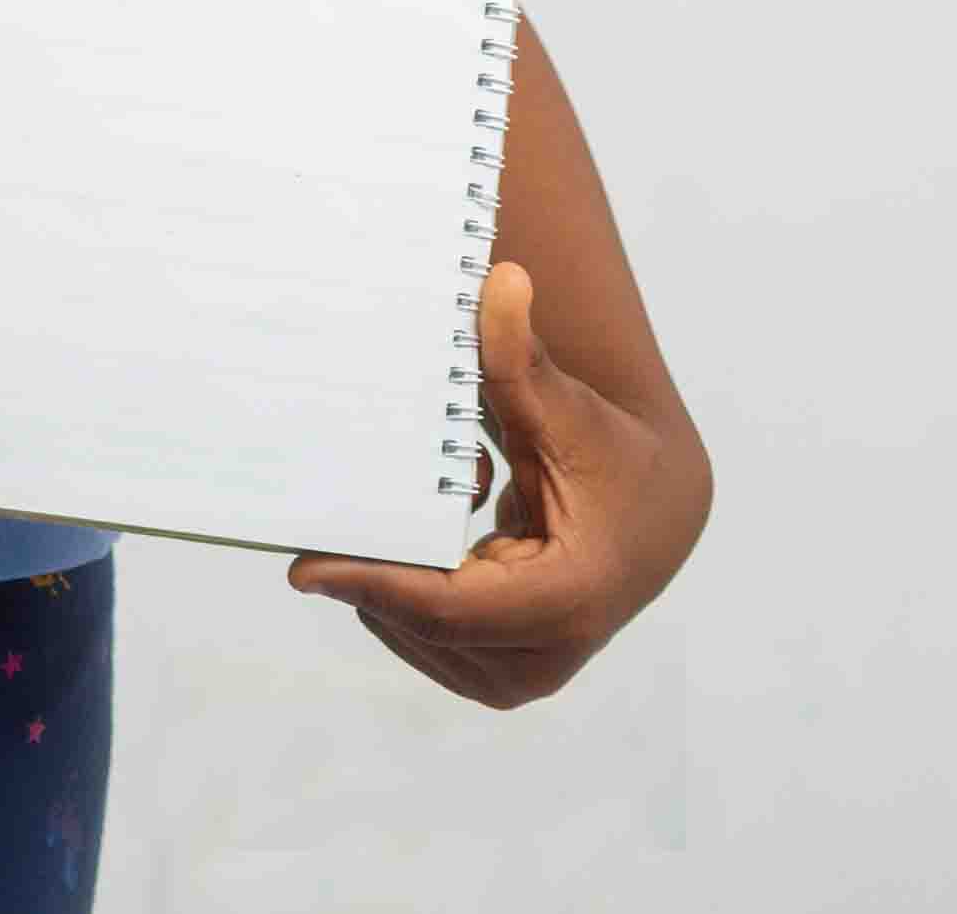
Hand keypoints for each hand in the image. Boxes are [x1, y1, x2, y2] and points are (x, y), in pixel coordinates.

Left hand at [284, 260, 710, 706]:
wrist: (654, 515)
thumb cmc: (608, 455)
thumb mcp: (566, 407)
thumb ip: (522, 357)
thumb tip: (501, 280)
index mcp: (567, 602)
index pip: (447, 608)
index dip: (374, 584)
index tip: (302, 565)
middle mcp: (544, 658)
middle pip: (421, 622)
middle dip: (366, 565)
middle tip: (315, 504)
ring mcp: (520, 676)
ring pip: (413, 632)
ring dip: (387, 572)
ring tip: (402, 505)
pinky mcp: (498, 676)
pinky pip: (421, 635)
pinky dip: (399, 588)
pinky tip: (405, 533)